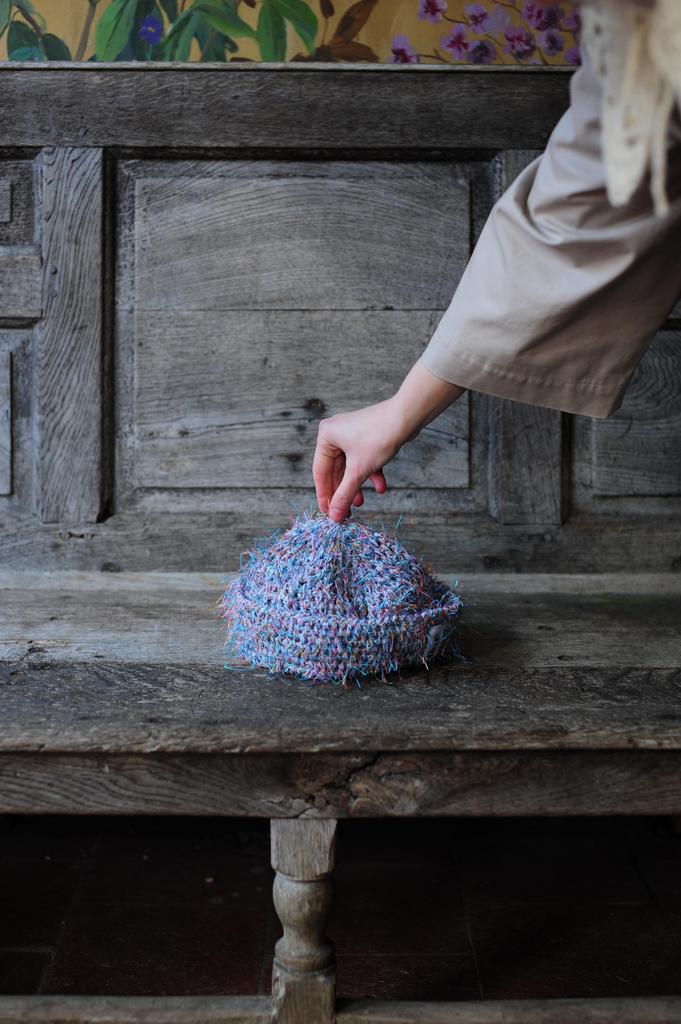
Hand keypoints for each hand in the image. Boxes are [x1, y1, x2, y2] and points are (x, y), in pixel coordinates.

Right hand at [313, 358, 465, 522]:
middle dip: (344, 491)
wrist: (408, 416)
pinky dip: (370, 473)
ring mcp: (352, 434)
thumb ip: (345, 494)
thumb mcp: (359, 471)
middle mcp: (336, 433)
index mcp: (326, 436)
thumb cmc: (379, 437)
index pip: (320, 472)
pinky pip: (363, 459)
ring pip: (350, 467)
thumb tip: (334, 516)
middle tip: (346, 512)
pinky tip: (381, 487)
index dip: (324, 495)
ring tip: (362, 502)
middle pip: (336, 471)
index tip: (328, 514)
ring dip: (357, 485)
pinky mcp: (367, 437)